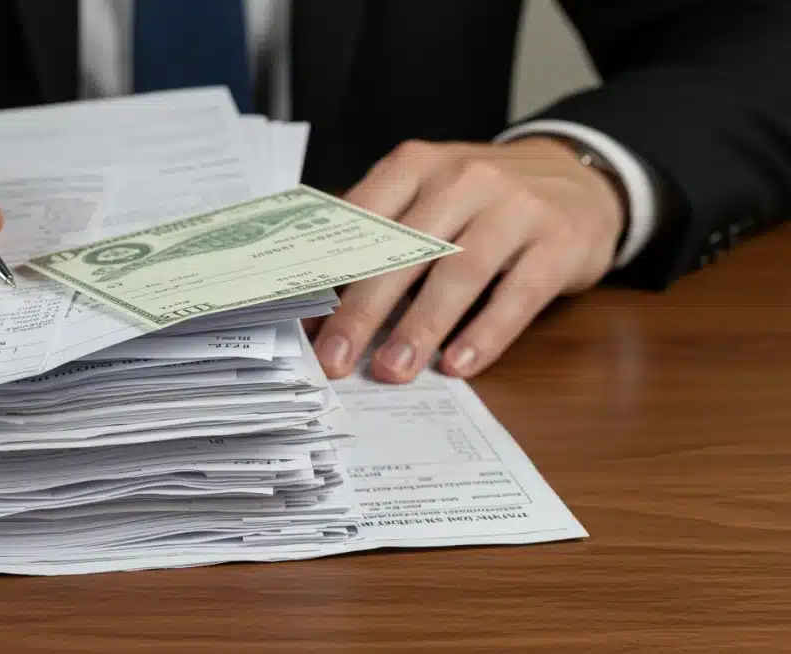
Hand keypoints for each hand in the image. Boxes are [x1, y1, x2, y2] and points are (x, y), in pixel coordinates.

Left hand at [307, 137, 624, 381]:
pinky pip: (517, 294)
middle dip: (363, 311)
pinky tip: (459, 364)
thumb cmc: (482, 200)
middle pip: (405, 251)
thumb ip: (378, 238)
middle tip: (335, 360)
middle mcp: (464, 179)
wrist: (579, 177)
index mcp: (417, 165)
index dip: (331, 274)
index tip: (306, 323)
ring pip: (459, 272)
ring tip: (393, 370)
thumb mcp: (427, 196)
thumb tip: (319, 309)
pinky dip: (485, 334)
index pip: (362, 220)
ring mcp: (516, 208)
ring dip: (420, 328)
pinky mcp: (558, 242)